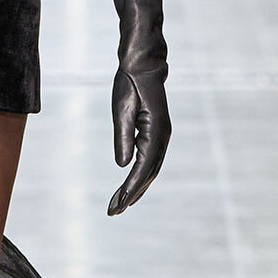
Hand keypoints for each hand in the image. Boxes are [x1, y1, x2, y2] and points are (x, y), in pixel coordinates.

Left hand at [108, 67, 170, 214]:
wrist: (143, 66)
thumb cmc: (130, 84)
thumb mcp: (122, 110)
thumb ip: (123, 138)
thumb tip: (122, 166)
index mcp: (156, 132)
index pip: (142, 168)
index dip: (130, 188)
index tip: (118, 204)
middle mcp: (163, 138)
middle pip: (148, 174)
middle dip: (131, 195)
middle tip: (114, 211)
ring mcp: (162, 137)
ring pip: (150, 170)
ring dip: (136, 189)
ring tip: (119, 205)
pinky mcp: (156, 134)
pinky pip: (149, 161)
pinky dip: (140, 177)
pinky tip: (130, 186)